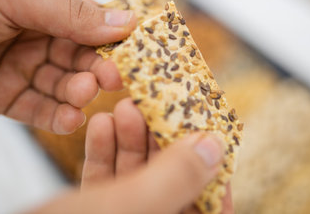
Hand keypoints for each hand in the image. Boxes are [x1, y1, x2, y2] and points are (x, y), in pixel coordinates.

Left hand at [0, 0, 135, 133]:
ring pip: (62, 86)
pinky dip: (56, 117)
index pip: (89, 23)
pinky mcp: (1, 97)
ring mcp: (18, 67)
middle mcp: (34, 35)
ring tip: (81, 97)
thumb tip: (125, 21)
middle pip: (79, 58)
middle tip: (108, 80)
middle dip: (96, 70)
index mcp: (41, 4)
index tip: (131, 56)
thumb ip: (69, 12)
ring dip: (77, 94)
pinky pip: (37, 110)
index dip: (111, 41)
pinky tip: (69, 119)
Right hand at [74, 98, 230, 213]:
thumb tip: (214, 146)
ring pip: (137, 177)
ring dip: (130, 139)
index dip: (212, 167)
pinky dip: (104, 151)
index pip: (211, 206)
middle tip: (155, 105)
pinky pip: (107, 181)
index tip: (204, 127)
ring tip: (122, 106)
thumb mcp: (128, 207)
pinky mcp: (95, 213)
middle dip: (163, 140)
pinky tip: (100, 124)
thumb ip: (176, 178)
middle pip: (173, 183)